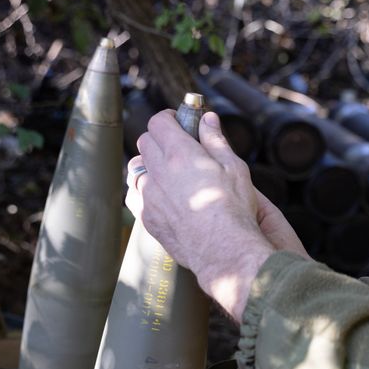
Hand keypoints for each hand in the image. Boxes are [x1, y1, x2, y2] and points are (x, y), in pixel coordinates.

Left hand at [127, 110, 306, 320]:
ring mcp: (148, 196)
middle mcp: (159, 172)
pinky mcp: (146, 217)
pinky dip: (144, 190)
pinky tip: (161, 196)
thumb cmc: (234, 209)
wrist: (223, 251)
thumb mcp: (233, 167)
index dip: (169, 118)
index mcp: (180, 154)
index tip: (179, 122)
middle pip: (145, 142)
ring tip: (170, 175)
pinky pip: (135, 194)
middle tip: (179, 148)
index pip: (158, 122)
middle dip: (160, 139)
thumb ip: (215, 140)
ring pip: (137, 168)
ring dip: (150, 165)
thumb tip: (207, 118)